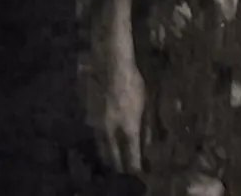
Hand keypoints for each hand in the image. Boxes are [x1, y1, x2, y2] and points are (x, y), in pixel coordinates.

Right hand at [89, 36, 144, 174]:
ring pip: (102, 147)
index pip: (132, 153)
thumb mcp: (146, 103)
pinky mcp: (90, 117)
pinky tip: (103, 144)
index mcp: (129, 127)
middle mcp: (112, 130)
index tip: (136, 172)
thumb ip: (148, 125)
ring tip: (111, 163)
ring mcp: (99, 124)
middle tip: (122, 172)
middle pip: (114, 155)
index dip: (134, 165)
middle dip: (119, 165)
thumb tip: (149, 142)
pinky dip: (100, 144)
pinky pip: (96, 136)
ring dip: (108, 156)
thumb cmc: (134, 83)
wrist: (111, 68)